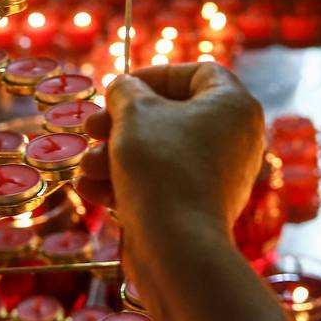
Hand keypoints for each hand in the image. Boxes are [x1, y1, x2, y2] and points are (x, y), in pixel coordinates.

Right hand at [79, 63, 265, 236]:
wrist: (176, 246)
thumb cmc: (160, 165)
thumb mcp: (134, 113)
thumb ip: (126, 90)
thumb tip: (125, 89)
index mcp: (234, 106)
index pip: (197, 73)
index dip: (154, 76)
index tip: (120, 89)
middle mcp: (234, 139)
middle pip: (170, 115)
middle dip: (121, 122)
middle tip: (91, 128)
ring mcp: (217, 177)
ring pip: (158, 152)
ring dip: (114, 155)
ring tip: (86, 167)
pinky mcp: (197, 209)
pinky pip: (160, 183)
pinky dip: (126, 183)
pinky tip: (91, 191)